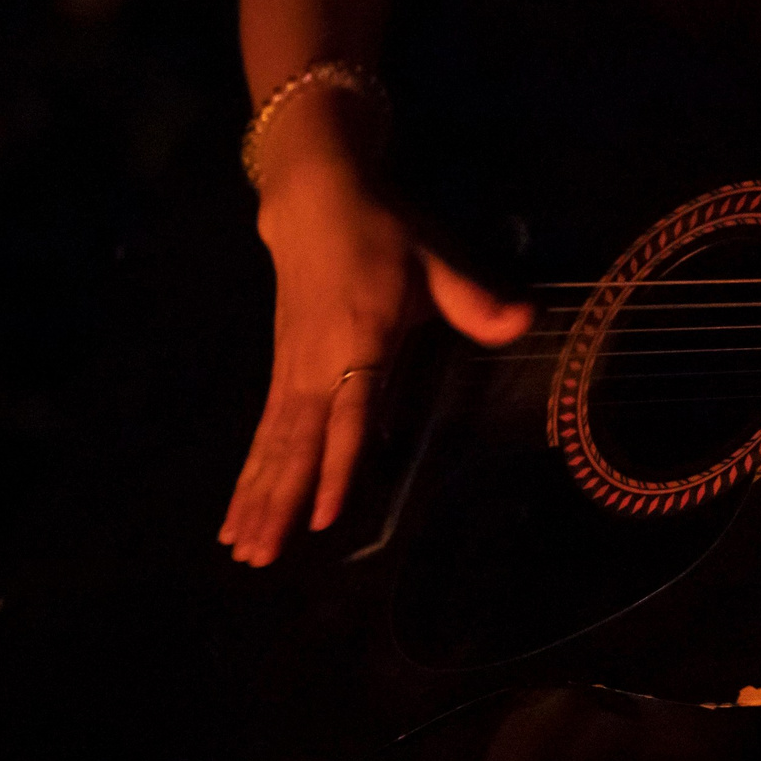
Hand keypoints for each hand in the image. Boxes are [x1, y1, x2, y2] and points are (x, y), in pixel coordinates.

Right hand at [218, 117, 530, 566]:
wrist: (317, 202)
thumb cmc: (383, 234)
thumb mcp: (435, 260)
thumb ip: (474, 300)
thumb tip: (522, 321)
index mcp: (358, 342)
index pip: (349, 416)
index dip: (338, 467)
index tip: (324, 516)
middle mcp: (316, 366)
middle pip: (296, 446)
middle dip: (280, 504)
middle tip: (260, 558)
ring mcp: (291, 371)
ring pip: (272, 446)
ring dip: (257, 500)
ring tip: (243, 550)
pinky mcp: (281, 371)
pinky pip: (264, 432)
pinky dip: (249, 474)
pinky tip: (238, 510)